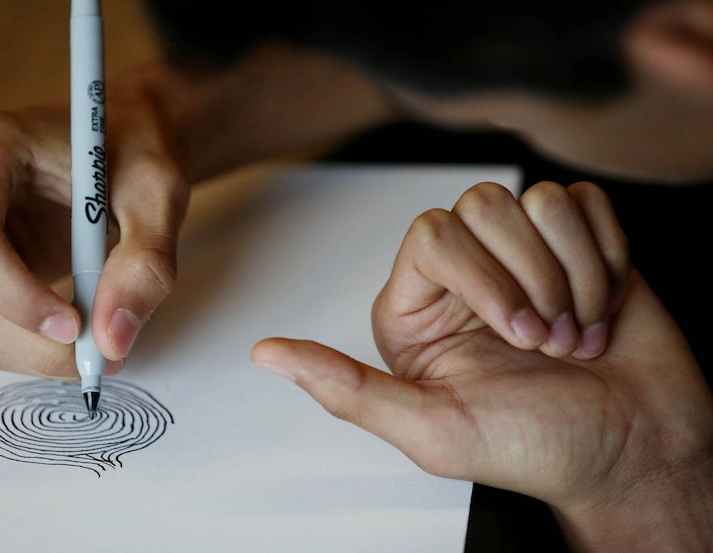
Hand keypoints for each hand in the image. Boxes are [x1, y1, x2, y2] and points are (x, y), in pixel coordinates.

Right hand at [0, 70, 190, 377]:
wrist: (121, 140)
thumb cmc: (135, 150)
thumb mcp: (158, 194)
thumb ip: (144, 263)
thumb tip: (114, 339)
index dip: (18, 295)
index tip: (78, 326)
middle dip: (36, 340)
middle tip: (106, 354)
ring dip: (36, 350)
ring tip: (103, 339)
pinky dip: (29, 345)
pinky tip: (77, 330)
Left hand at [252, 181, 712, 550]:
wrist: (635, 451)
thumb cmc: (538, 448)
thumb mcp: (433, 431)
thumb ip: (347, 390)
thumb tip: (265, 353)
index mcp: (418, 312)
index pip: (431, 235)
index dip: (483, 276)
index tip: (517, 336)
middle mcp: (464, 277)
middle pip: (483, 205)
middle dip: (533, 278)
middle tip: (550, 343)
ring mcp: (523, 256)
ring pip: (537, 201)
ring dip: (574, 276)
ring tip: (577, 334)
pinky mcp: (577, 245)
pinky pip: (584, 204)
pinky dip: (607, 262)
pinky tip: (603, 309)